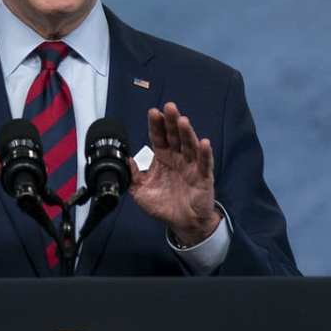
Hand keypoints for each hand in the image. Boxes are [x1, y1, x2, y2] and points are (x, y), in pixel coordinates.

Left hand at [130, 102, 220, 246]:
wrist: (182, 223)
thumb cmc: (164, 205)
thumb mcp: (141, 192)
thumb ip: (132, 176)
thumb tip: (125, 160)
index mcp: (163, 158)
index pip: (159, 137)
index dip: (156, 125)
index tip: (153, 112)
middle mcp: (178, 158)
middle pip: (175, 136)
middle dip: (172, 121)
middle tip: (169, 107)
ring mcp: (191, 166)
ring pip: (190, 145)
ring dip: (187, 133)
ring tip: (183, 121)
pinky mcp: (203, 177)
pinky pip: (205, 163)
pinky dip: (205, 153)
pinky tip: (204, 143)